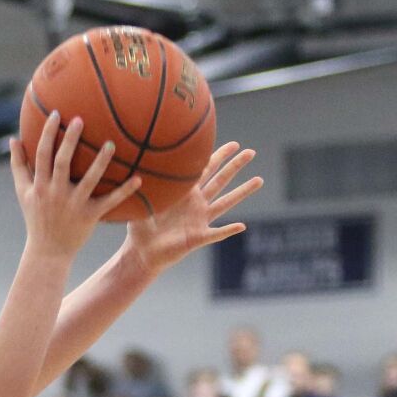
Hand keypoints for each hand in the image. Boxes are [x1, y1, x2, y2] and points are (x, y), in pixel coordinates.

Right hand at [15, 111, 141, 259]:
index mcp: (40, 185)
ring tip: (111, 144)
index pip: (42, 154)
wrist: (47, 251)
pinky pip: (109, 202)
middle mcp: (55, 193)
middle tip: (80, 119)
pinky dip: (124, 191)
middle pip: (62, 162)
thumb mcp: (23, 192)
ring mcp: (73, 204)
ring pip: (89, 180)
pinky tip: (138, 179)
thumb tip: (13, 138)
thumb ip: (18, 165)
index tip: (56, 114)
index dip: (47, 133)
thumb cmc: (36, 217)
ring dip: (100, 162)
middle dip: (70, 140)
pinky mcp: (90, 216)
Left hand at [123, 142, 261, 274]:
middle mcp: (197, 204)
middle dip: (235, 166)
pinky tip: (241, 226)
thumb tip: (136, 166)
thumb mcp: (142, 203)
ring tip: (260, 180)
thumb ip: (144, 186)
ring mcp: (200, 220)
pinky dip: (228, 230)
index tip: (234, 144)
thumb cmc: (140, 227)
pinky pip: (216, 233)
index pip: (204, 170)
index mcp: (185, 193)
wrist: (142, 252)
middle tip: (251, 152)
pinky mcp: (199, 237)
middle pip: (221, 181)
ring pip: (226, 203)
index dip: (219, 157)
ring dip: (242, 192)